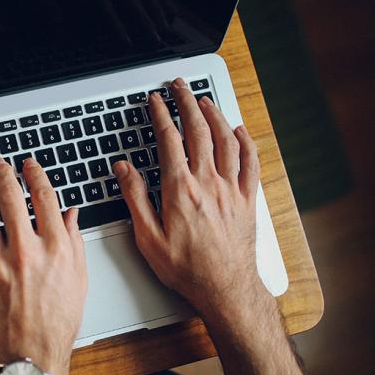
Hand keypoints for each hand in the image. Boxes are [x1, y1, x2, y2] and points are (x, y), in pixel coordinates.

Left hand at [0, 157, 87, 374]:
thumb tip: (70, 215)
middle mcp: (25, 252)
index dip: (35, 175)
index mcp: (55, 249)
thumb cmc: (56, 324)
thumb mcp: (78, 280)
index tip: (29, 166)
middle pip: (10, 199)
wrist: (30, 357)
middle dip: (2, 174)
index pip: (45, 198)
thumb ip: (74, 243)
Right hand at [113, 77, 272, 322]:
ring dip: (214, 115)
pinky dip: (245, 141)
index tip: (154, 102)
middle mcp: (208, 183)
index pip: (169, 141)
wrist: (224, 287)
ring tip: (204, 101)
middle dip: (186, 103)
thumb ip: (135, 198)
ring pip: (225, 140)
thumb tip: (124, 169)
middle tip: (179, 87)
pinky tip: (239, 131)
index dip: (160, 116)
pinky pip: (250, 162)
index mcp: (180, 190)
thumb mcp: (147, 236)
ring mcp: (230, 189)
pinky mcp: (246, 199)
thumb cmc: (185, 268)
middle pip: (198, 131)